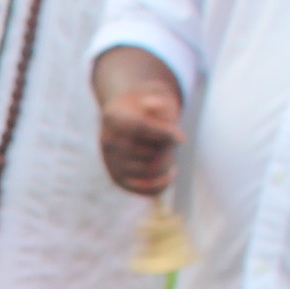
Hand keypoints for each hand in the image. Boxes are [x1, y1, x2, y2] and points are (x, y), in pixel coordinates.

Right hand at [93, 47, 185, 195]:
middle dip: (166, 148)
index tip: (181, 138)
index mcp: (114, 116)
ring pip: (149, 171)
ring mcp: (111, 162)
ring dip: (165, 163)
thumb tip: (153, 105)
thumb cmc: (148, 110)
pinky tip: (171, 173)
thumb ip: (160, 103)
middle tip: (171, 142)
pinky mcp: (118, 179)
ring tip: (166, 152)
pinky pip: (143, 189)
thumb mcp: (156, 99)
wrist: (127, 120)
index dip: (163, 134)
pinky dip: (161, 184)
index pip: (139, 128)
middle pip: (148, 153)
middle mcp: (108, 141)